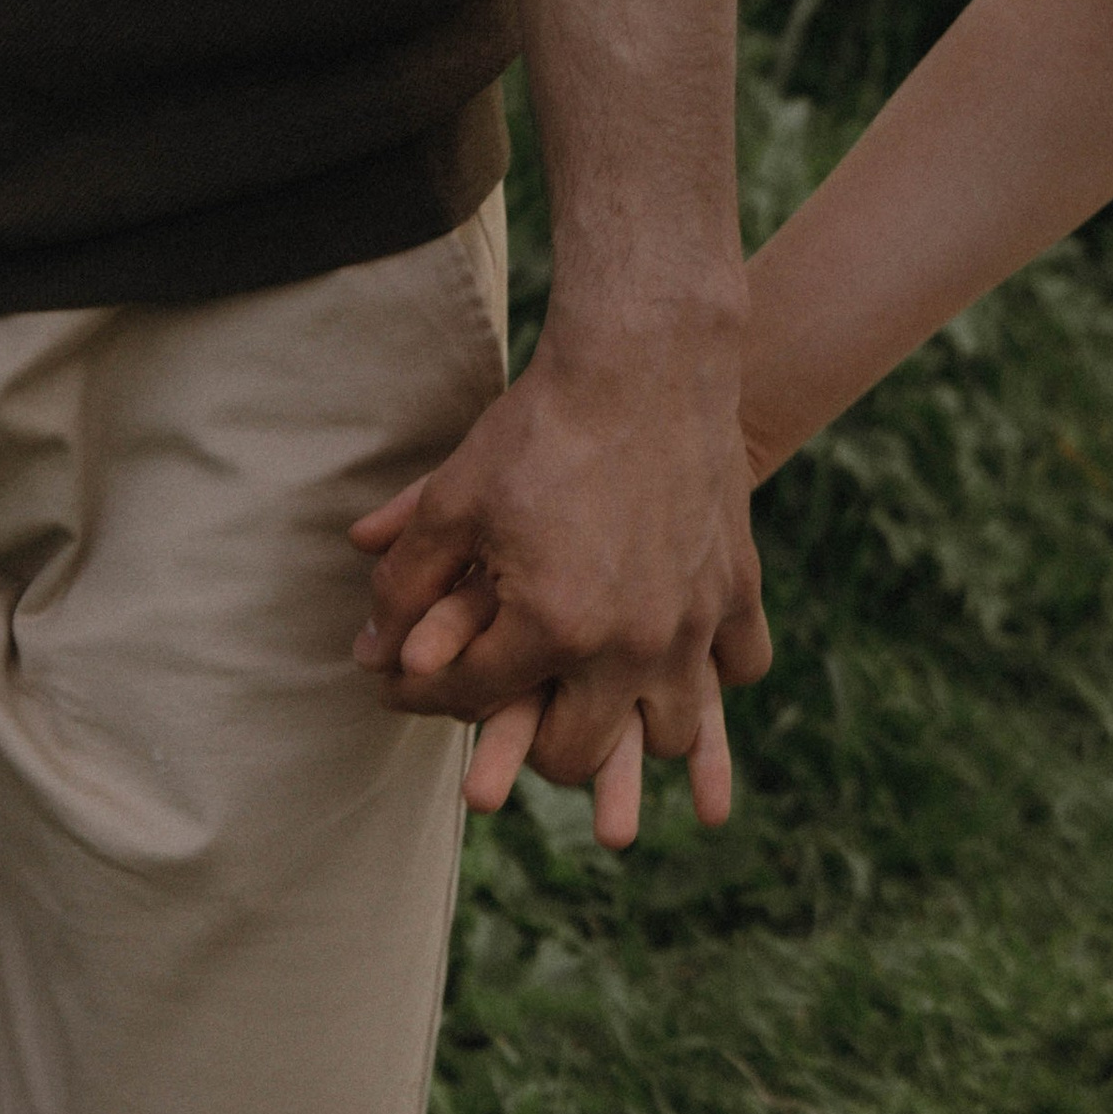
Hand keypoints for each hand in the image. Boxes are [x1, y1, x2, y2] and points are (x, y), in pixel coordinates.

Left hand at [349, 344, 770, 842]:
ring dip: (627, 725)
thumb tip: (371, 654)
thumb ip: (405, 585)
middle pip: (576, 752)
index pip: (472, 699)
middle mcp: (631, 644)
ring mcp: (693, 621)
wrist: (646, 361)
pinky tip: (679, 654)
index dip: (421, 695)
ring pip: (669, 733)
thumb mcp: (453, 501)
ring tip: (595, 699)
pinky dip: (713, 672)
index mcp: (552, 627)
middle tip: (501, 707)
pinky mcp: (739, 588)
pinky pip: (741, 667)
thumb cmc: (542, 428)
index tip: (406, 686)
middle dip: (524, 743)